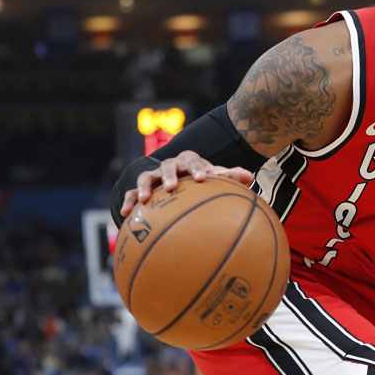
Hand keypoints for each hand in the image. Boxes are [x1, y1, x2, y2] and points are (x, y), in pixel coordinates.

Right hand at [119, 150, 254, 219]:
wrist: (179, 179)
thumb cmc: (200, 179)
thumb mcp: (214, 177)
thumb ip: (229, 177)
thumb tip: (249, 176)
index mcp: (188, 161)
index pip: (193, 159)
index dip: (197, 167)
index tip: (203, 177)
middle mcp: (169, 166)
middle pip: (167, 166)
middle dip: (169, 175)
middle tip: (172, 187)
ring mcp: (153, 177)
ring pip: (146, 178)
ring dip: (145, 188)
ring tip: (146, 200)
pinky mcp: (141, 190)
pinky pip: (132, 194)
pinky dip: (129, 202)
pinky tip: (126, 214)